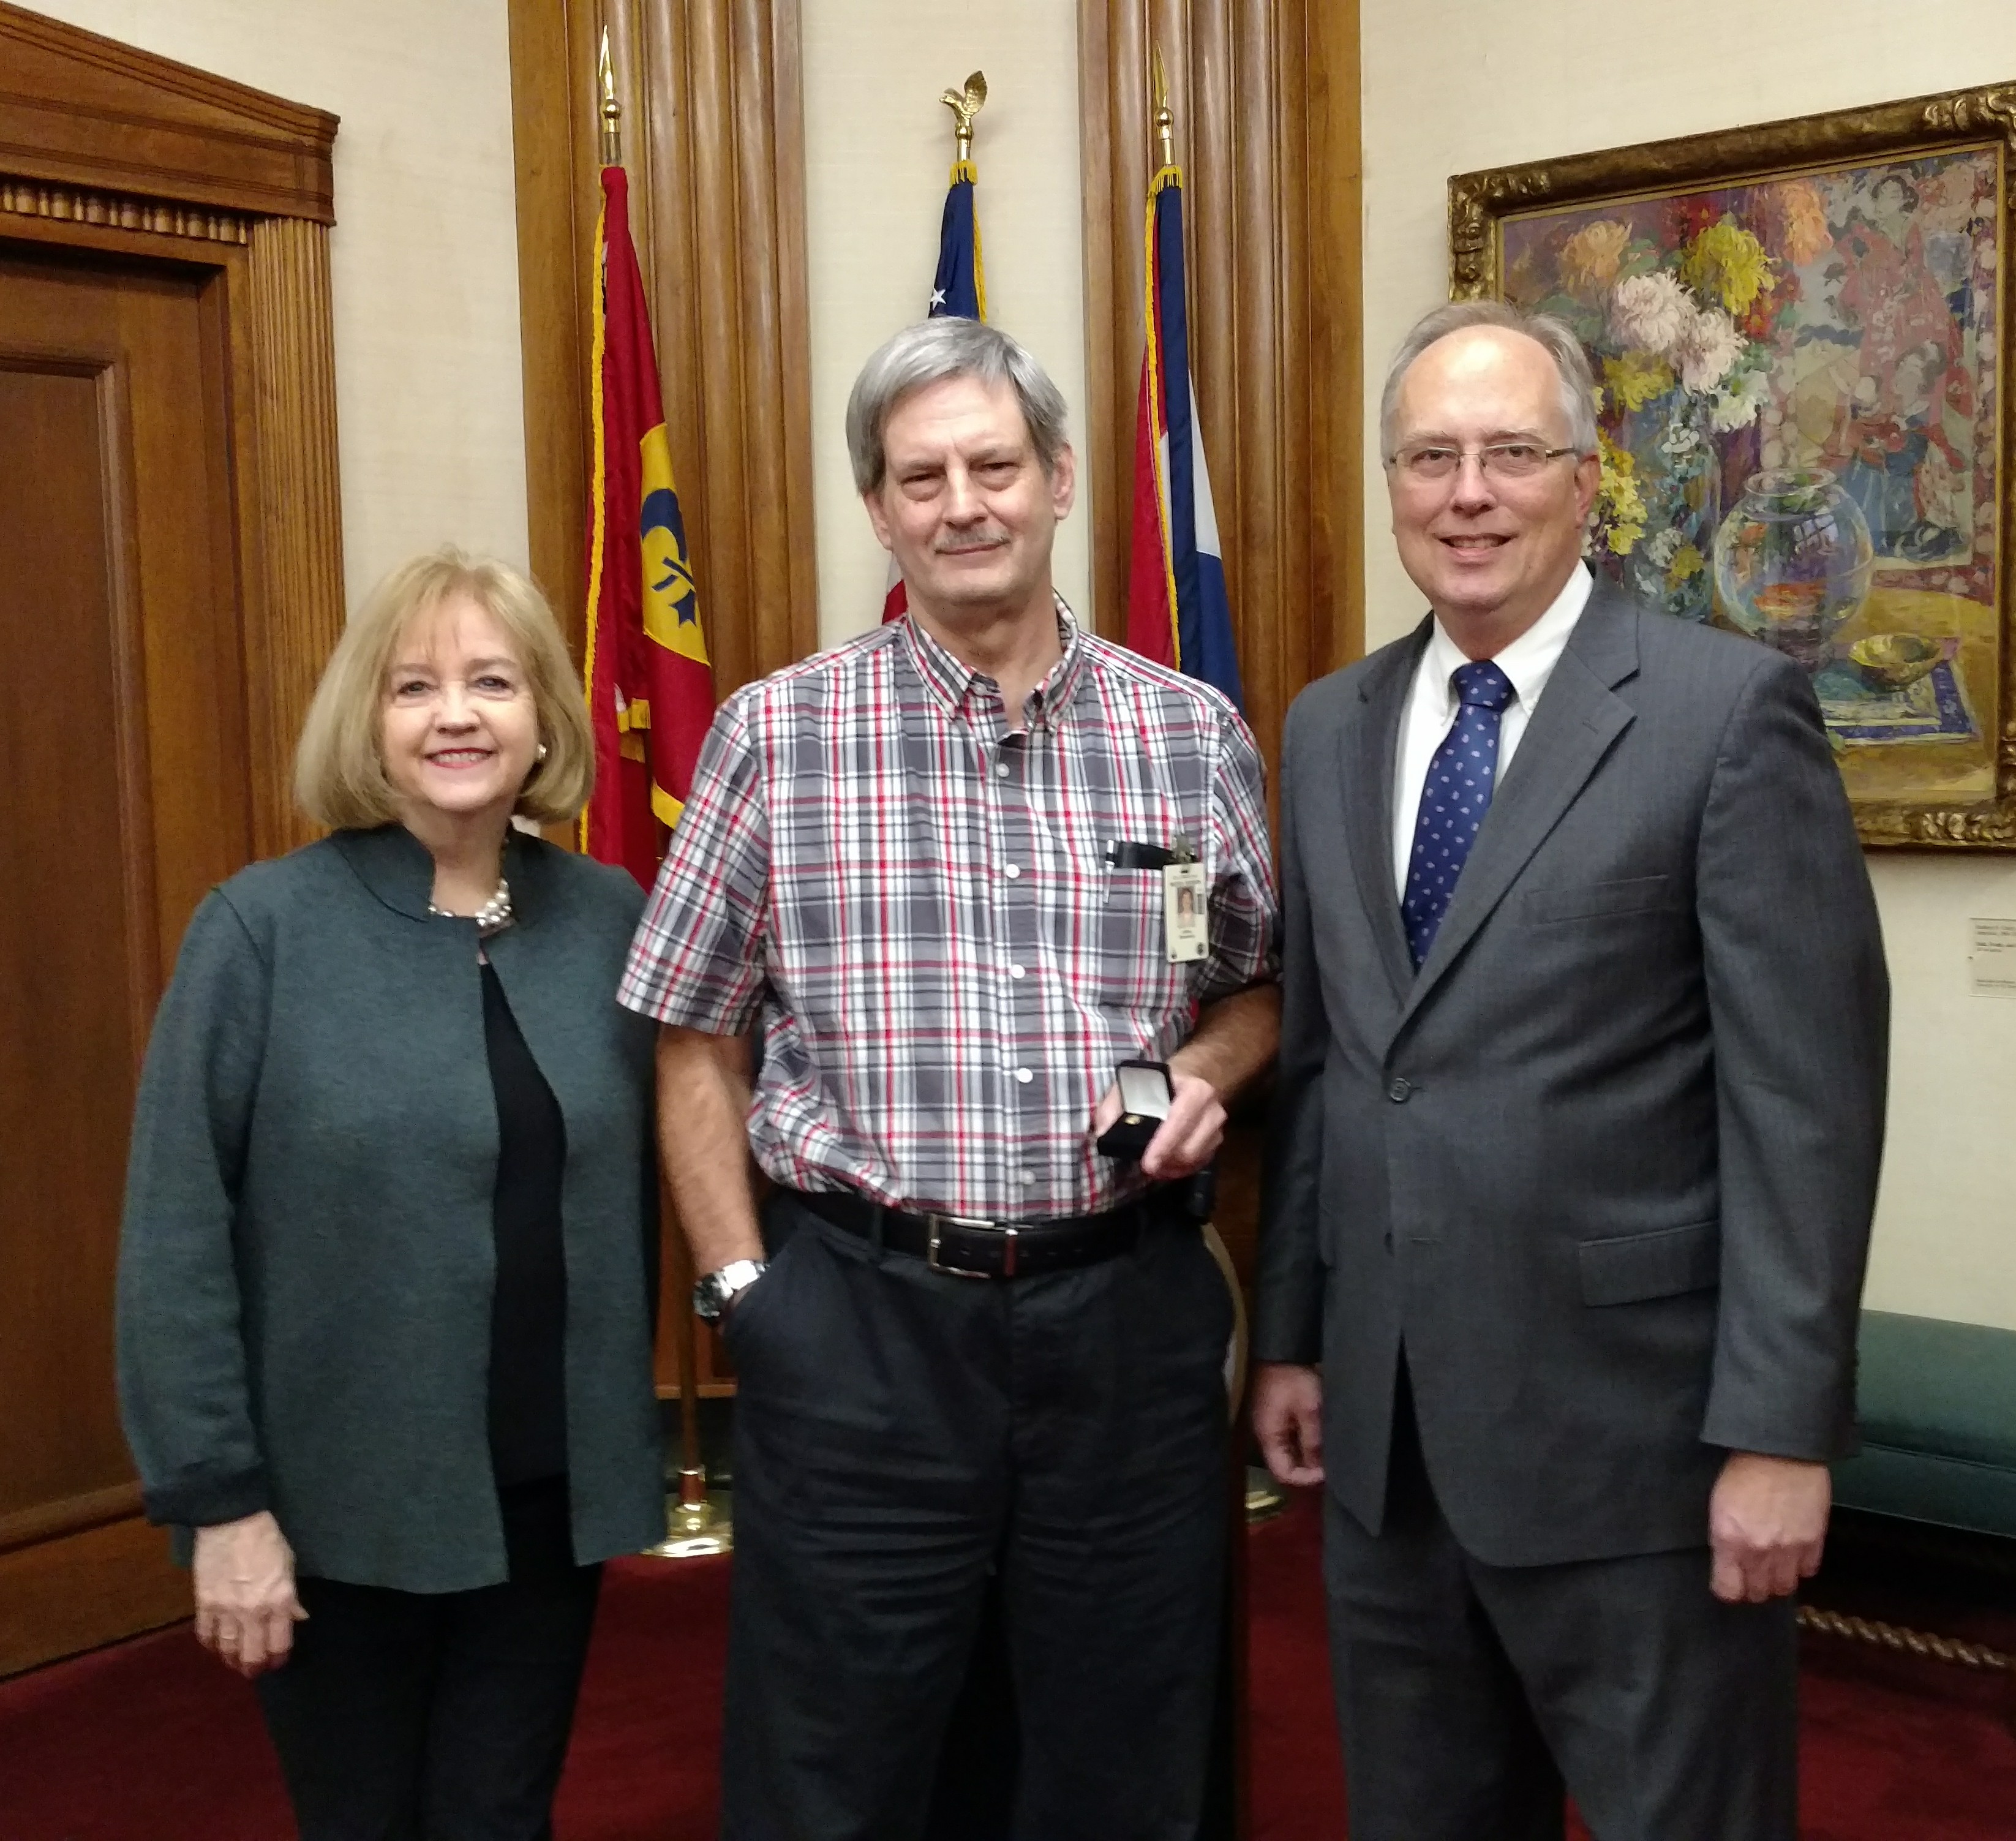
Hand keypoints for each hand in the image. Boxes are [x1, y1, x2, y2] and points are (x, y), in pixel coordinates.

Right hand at [192, 1511, 305, 1676]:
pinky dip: (210, 1643)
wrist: (232, 1521)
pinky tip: (214, 1644)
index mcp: (279, 1601)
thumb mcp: (289, 1565)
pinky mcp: (204, 1603)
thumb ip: (292, 1597)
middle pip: (251, 1654)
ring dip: (231, 1659)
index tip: (277, 1662)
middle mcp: (253, 1611)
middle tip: (253, 1670)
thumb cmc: (267, 1540)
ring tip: (234, 1662)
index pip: (279, 1643)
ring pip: (227, 1648)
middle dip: (253, 1667)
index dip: (278, 1658)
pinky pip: (205, 1633)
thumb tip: (298, 1618)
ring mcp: (226, 1610)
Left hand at [1093, 1069, 1225, 1181]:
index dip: (1163, 1145)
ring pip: (1195, 1159)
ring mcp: (1217, 1128)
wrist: (1196, 1074)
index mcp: (1195, 1091)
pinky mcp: (1217, 1141)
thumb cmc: (1162, 1081)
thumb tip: (1102, 1132)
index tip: (1146, 1164)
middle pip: (1189, 1149)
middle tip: (1145, 1168)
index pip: (1180, 1122)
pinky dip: (1181, 1169)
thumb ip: (1114, 1104)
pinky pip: (1200, 1163)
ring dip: (1172, 1168)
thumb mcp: (1134, 1082)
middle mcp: (1212, 1111)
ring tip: (1153, 1168)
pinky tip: (1165, 1167)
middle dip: (1166, 1162)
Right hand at [1252, 1362, 1324, 1486]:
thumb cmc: (1294, 1379)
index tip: (1327, 1473)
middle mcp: (1265, 1434)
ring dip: (1308, 1454)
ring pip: (1289, 1451)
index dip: (1306, 1478)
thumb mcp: (1310, 1410)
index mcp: (1269, 1436)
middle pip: (1285, 1464)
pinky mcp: (1275, 1415)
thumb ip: (1313, 1442)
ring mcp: (1270, 1424)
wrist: (1282, 1349)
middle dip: (1309, 1468)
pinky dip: (1304, 1441)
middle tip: (1331, 1464)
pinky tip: (1319, 1435)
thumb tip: (1320, 1469)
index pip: (1284, 1473)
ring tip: (1329, 1450)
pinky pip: (1289, 1438)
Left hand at [1707, 1452, 1830, 1603]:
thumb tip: (1729, 1561)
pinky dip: (1801, 1565)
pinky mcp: (1814, 1541)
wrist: (1779, 1449)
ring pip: (1785, 1587)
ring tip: (1773, 1564)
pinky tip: (1793, 1551)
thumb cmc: (1742, 1469)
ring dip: (1778, 1579)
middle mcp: (1759, 1551)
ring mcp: (1789, 1549)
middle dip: (1753, 1586)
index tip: (1729, 1582)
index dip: (1728, 1588)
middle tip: (1752, 1573)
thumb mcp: (1718, 1504)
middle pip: (1758, 1593)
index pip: (1728, 1590)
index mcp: (1729, 1540)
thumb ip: (1724, 1538)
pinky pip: (1808, 1570)